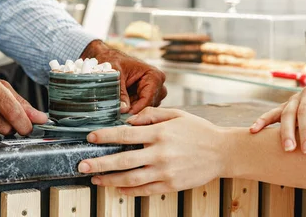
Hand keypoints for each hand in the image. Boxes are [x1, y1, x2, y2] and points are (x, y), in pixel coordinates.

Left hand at [77, 107, 225, 195]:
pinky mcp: (171, 185)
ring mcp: (165, 171)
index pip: (125, 134)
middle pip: (123, 160)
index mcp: (159, 133)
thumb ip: (150, 114)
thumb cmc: (198, 131)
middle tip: (82, 166)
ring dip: (110, 180)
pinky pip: (145, 191)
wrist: (223, 152)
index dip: (105, 136)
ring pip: (131, 179)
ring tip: (95, 180)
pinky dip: (129, 190)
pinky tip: (117, 188)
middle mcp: (160, 153)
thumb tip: (128, 120)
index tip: (90, 138)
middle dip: (99, 163)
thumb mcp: (176, 114)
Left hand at [81, 40, 166, 113]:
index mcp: (154, 75)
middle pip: (150, 106)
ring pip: (146, 109)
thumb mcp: (114, 74)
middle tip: (119, 116)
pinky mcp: (147, 96)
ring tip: (118, 110)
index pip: (149, 99)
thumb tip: (123, 109)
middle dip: (135, 111)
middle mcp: (158, 84)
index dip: (137, 110)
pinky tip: (121, 107)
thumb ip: (120, 91)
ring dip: (133, 110)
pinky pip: (142, 108)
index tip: (125, 118)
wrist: (109, 57)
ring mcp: (154, 91)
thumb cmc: (113, 61)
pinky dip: (131, 109)